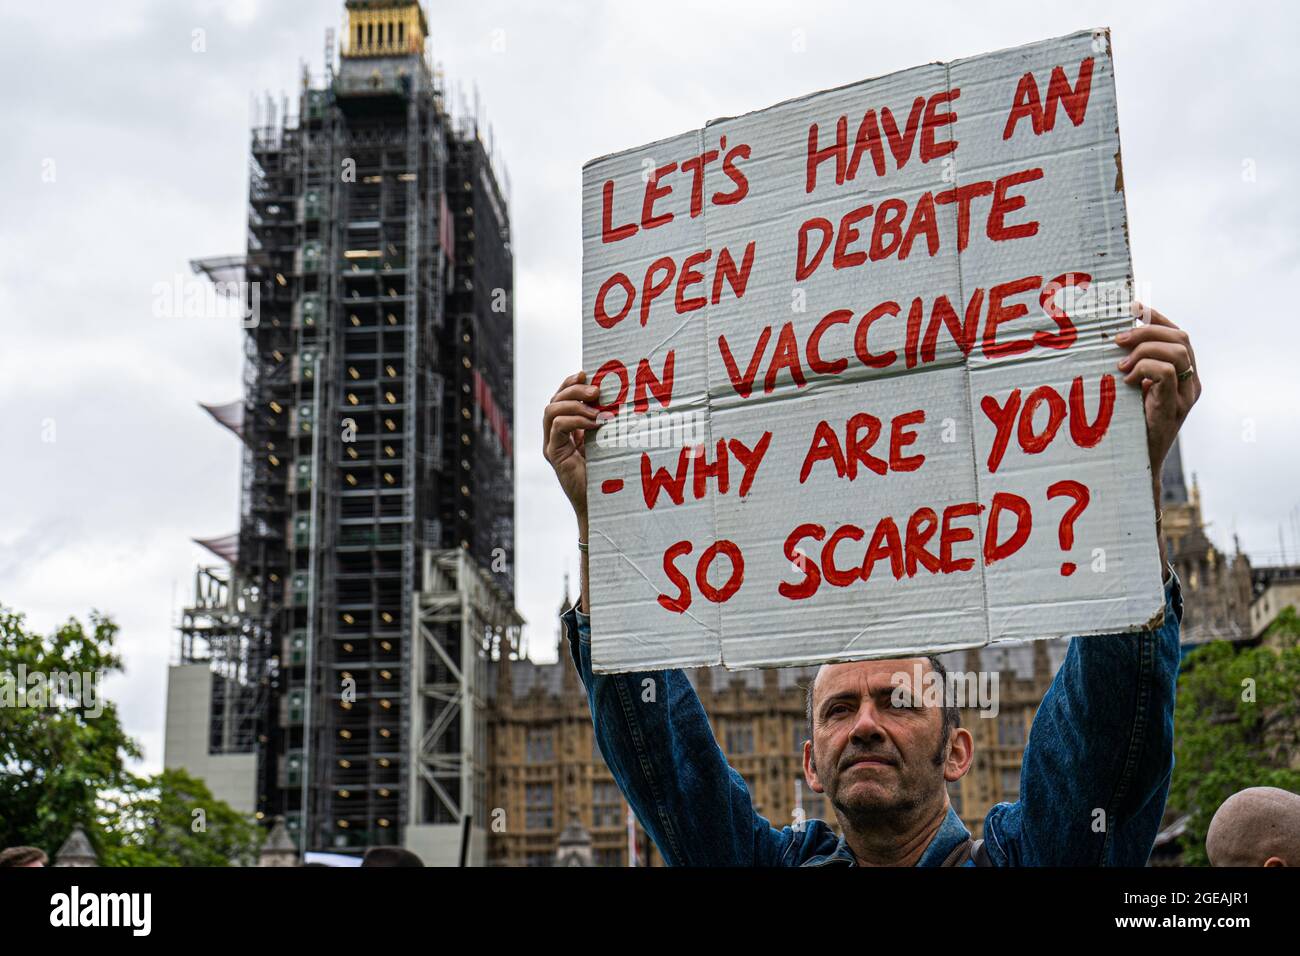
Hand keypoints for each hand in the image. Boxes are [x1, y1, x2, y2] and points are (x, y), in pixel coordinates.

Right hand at [543, 370, 602, 525]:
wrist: (600, 504)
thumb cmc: (608, 473)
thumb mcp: (607, 440)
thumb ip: (605, 422)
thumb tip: (618, 398)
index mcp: (567, 429)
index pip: (562, 397)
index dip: (571, 383)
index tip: (587, 374)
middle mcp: (555, 435)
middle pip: (555, 400)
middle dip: (573, 389)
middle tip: (596, 391)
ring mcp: (552, 444)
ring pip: (551, 410)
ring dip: (574, 404)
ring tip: (597, 409)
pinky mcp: (554, 455)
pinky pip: (557, 427)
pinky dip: (575, 420)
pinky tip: (594, 424)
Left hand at [1116, 302, 1201, 491]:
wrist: (1139, 465)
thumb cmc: (1132, 427)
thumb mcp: (1133, 391)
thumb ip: (1133, 369)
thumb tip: (1112, 343)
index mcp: (1185, 375)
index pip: (1178, 335)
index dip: (1157, 317)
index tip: (1133, 306)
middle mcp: (1192, 384)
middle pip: (1180, 338)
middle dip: (1147, 330)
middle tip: (1117, 339)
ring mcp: (1186, 397)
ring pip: (1177, 352)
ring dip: (1144, 350)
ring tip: (1120, 366)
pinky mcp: (1174, 408)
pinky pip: (1168, 374)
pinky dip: (1145, 369)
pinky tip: (1128, 381)